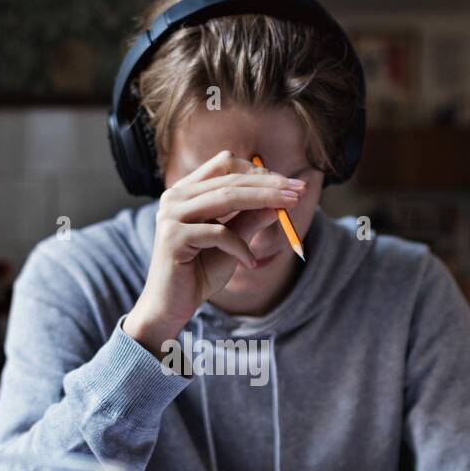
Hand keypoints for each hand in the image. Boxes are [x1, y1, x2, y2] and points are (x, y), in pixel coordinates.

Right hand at [123, 150, 304, 356]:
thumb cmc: (200, 273)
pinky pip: (219, 234)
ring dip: (264, 201)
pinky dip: (241, 248)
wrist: (171, 306)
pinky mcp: (173, 237)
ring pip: (227, 197)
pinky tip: (250, 263)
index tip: (287, 184)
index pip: (225, 164)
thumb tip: (278, 202)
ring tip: (289, 212)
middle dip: (269, 184)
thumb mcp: (232, 242)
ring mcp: (171, 215)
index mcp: (186, 192)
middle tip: (298, 192)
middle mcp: (174, 197)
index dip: (258, 171)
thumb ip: (250, 220)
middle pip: (230, 179)